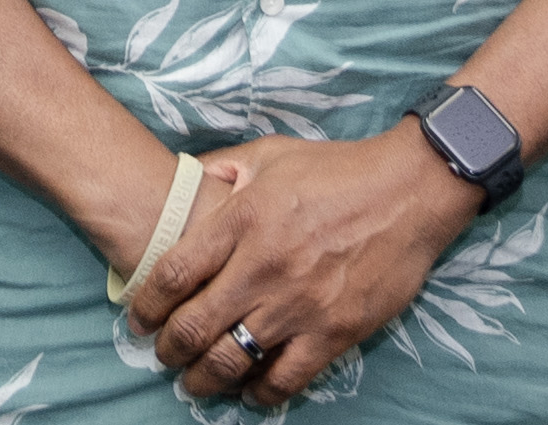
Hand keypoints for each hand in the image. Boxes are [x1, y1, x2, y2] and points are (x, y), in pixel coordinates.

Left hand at [123, 126, 482, 405]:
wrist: (409, 190)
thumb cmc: (337, 169)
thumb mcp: (271, 154)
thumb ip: (223, 168)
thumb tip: (191, 179)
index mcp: (241, 219)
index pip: (173, 273)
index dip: (147, 304)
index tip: (139, 320)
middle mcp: (262, 266)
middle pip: (195, 325)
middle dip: (169, 349)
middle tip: (163, 356)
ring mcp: (299, 303)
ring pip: (233, 358)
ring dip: (206, 378)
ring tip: (196, 382)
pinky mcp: (335, 330)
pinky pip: (286, 377)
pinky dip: (262, 393)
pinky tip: (251, 393)